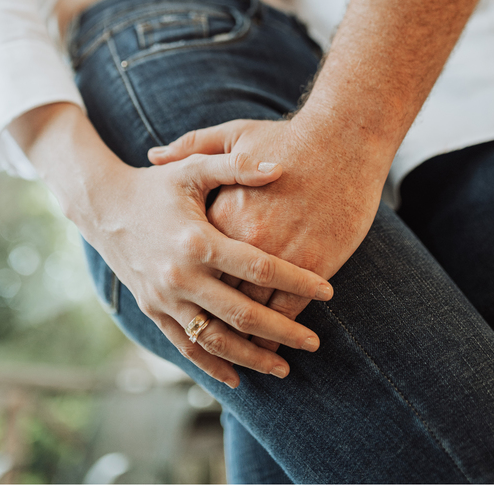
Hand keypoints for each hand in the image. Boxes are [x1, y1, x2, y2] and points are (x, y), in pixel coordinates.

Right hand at [86, 153, 333, 387]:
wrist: (102, 205)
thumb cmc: (154, 185)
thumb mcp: (192, 169)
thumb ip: (235, 167)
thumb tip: (279, 169)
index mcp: (197, 240)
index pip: (259, 268)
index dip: (297, 280)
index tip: (328, 291)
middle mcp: (180, 275)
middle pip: (243, 313)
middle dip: (283, 331)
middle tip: (314, 342)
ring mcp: (164, 297)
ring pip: (215, 339)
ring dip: (252, 357)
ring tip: (284, 367)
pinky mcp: (152, 309)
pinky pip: (185, 345)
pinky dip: (212, 364)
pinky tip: (238, 378)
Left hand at [148, 116, 387, 342]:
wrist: (341, 139)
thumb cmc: (286, 137)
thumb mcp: (230, 136)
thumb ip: (189, 149)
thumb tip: (152, 155)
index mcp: (217, 214)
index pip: (196, 260)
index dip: (189, 283)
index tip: (179, 299)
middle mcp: (240, 239)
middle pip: (218, 291)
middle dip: (215, 322)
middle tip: (213, 346)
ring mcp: (277, 255)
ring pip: (253, 310)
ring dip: (249, 338)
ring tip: (249, 358)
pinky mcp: (312, 265)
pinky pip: (290, 308)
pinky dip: (282, 328)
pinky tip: (280, 344)